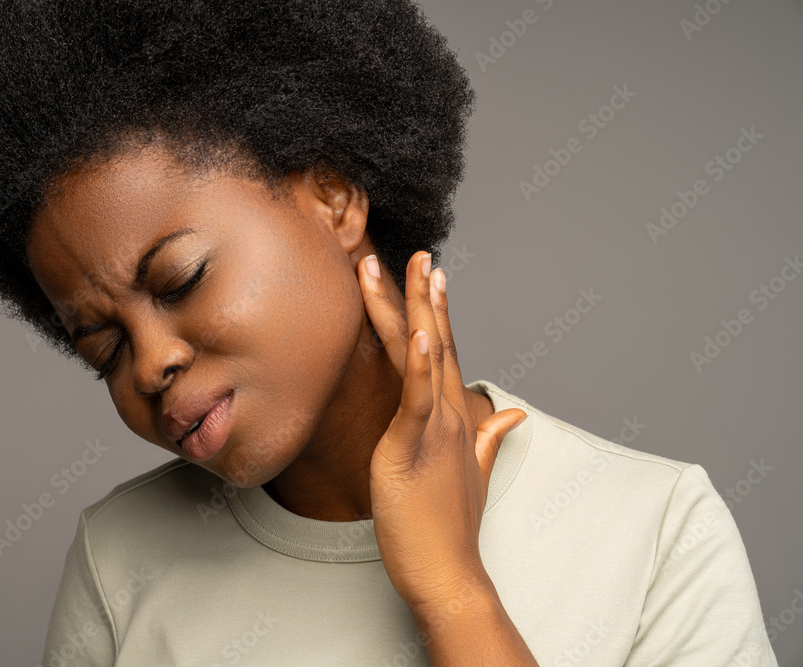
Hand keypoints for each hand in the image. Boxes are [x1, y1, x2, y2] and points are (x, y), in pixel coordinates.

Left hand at [358, 250, 526, 608]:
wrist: (450, 573)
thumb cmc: (450, 528)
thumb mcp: (473, 474)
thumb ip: (490, 438)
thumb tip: (512, 414)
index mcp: (453, 420)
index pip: (444, 355)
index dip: (438, 314)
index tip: (433, 277)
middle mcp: (448, 417)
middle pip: (437, 342)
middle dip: (426, 295)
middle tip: (421, 253)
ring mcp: (434, 430)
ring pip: (426, 357)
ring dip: (418, 309)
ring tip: (413, 268)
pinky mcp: (415, 448)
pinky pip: (417, 399)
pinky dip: (419, 363)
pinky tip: (419, 330)